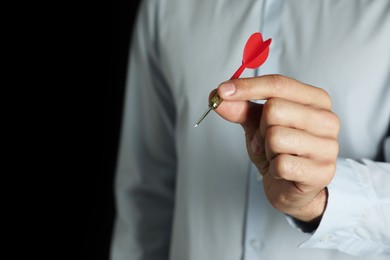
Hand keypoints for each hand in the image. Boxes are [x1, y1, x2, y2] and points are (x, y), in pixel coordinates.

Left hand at [213, 74, 339, 222]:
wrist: (291, 188)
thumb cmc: (279, 150)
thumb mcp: (257, 124)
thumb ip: (240, 108)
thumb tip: (217, 95)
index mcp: (315, 99)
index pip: (278, 84)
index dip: (247, 87)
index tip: (222, 91)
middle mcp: (327, 119)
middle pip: (274, 109)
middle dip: (261, 128)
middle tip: (268, 141)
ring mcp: (328, 146)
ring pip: (275, 137)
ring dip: (266, 150)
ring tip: (277, 155)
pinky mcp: (322, 172)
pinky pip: (281, 164)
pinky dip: (273, 169)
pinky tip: (283, 171)